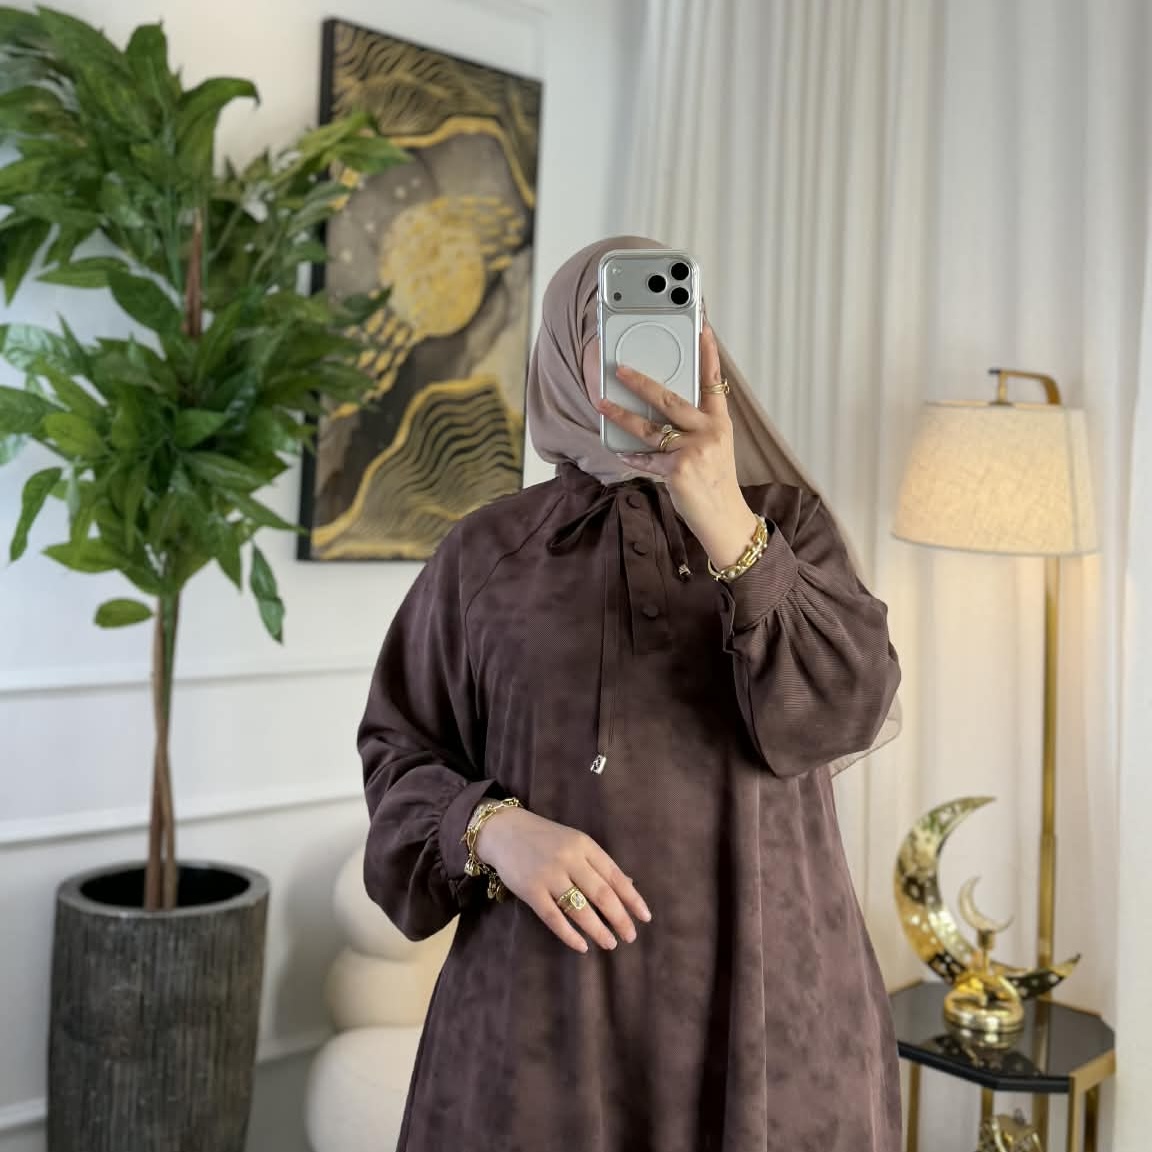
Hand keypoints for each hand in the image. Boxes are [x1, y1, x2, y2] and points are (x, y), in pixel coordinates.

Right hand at [475, 806, 651, 953]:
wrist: (505, 831)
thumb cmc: (546, 839)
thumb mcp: (576, 842)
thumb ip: (599, 864)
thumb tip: (630, 886)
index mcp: (585, 845)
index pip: (615, 876)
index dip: (632, 899)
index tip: (645, 918)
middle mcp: (569, 859)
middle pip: (602, 894)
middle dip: (619, 918)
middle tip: (630, 937)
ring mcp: (549, 875)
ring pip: (580, 908)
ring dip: (598, 929)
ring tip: (610, 944)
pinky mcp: (531, 890)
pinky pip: (554, 918)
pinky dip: (569, 935)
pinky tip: (582, 946)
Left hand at [596, 324, 758, 567]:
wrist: (725, 518)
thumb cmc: (716, 484)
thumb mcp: (716, 449)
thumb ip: (696, 429)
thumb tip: (663, 414)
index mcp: (720, 424)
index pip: (714, 382)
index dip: (709, 354)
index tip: (703, 328)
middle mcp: (709, 433)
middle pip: (671, 399)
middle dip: (642, 383)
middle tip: (621, 370)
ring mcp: (694, 451)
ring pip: (650, 428)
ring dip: (622, 416)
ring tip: (603, 405)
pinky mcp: (678, 470)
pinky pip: (647, 459)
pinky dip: (633, 457)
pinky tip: (621, 452)